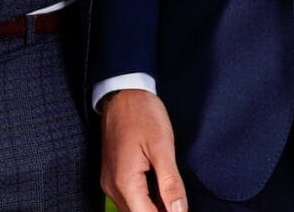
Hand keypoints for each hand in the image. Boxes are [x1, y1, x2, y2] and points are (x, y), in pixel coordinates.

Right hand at [100, 89, 187, 211]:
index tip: (183, 209)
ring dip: (153, 207)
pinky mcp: (113, 175)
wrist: (123, 93)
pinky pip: (129, 197)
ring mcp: (110, 181)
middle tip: (181, 202)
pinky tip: (160, 187)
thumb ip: (170, 183)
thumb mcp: (163, 147)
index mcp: (124, 182)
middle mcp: (112, 186)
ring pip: (133, 208)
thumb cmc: (142, 114)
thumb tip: (180, 211)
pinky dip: (146, 198)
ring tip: (172, 193)